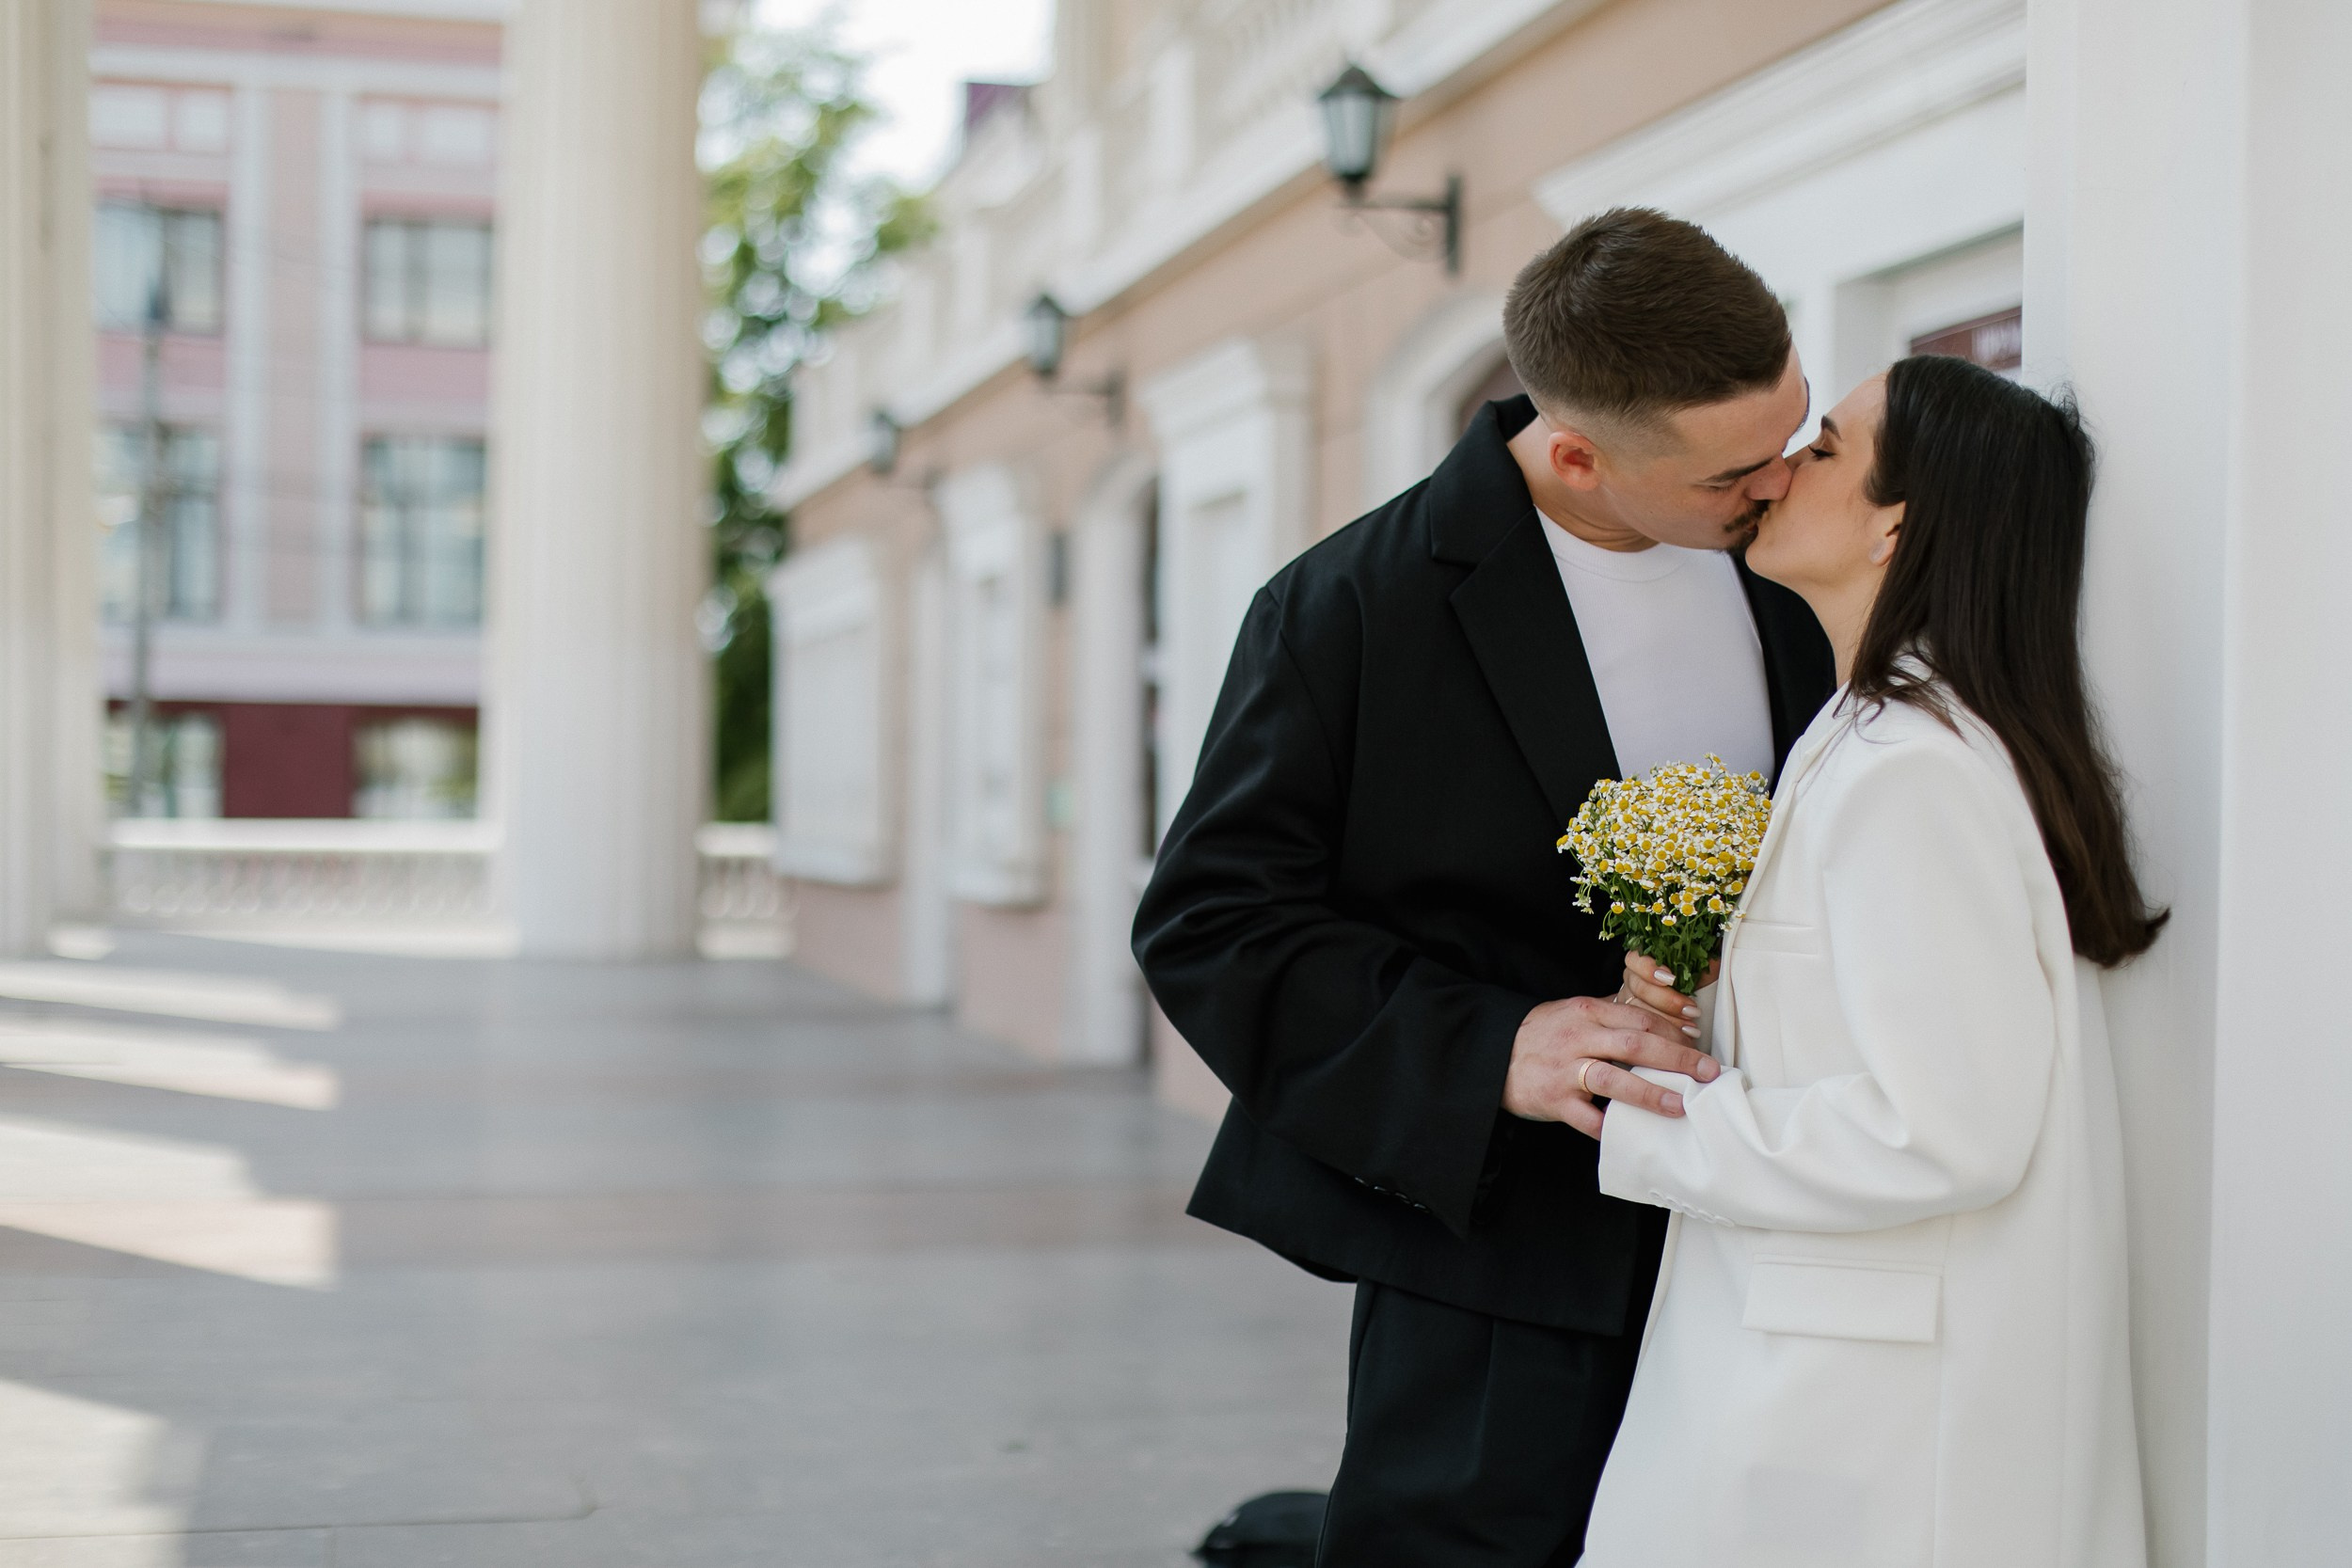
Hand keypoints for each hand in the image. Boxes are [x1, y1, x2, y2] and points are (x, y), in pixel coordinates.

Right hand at [1503, 994, 1721, 1138]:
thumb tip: (1663, 1020)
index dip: (1675, 1031)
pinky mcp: (1554, 1100)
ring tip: (1680, 1105)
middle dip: (1678, 1058)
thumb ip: (1613, 1014)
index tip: (1699, 1044)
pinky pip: (1586, 1117)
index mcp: (1588, 1012)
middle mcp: (1579, 1038)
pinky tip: (1633, 1135)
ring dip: (1651, 1092)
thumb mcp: (1574, 1012)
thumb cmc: (1543, 1034)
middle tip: (1709, 1073)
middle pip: (1636, 1043)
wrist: (1494, 1053)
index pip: (1641, 1018)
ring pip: (1613, 1078)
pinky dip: (1609, 1127)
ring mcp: (1565, 1070)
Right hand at [1619, 950, 1718, 1032]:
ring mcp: (1628, 1003)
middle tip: (1692, 1010)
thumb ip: (1699, 952)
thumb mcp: (1699, 964)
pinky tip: (1683, 1037)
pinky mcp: (1633, 1024)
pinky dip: (1665, 1035)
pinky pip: (1641, 1031)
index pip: (1635, 960)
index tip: (1671, 979)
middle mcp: (1632, 980)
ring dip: (1667, 1021)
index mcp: (1643, 961)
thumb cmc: (1696, 982)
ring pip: (1637, 1012)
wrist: (1694, 1005)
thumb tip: (1712, 944)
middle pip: (1637, 989)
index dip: (1650, 969)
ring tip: (1691, 1027)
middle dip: (1667, 1001)